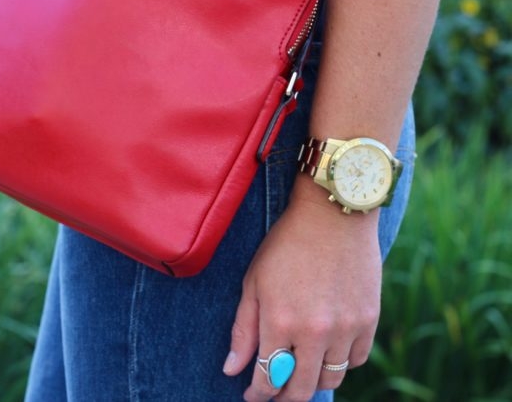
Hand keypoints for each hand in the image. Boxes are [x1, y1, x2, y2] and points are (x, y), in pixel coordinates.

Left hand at [223, 177, 381, 401]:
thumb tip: (231, 369)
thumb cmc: (285, 245)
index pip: (268, 378)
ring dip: (312, 382)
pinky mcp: (369, 321)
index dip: (258, 393)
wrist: (332, 216)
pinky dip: (340, 363)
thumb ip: (243, 330)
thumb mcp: (253, 282)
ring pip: (330, 379)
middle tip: (275, 394)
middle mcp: (315, 332)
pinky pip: (355, 360)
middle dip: (284, 397)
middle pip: (301, 389)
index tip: (251, 395)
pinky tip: (325, 352)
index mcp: (280, 322)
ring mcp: (345, 329)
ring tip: (299, 373)